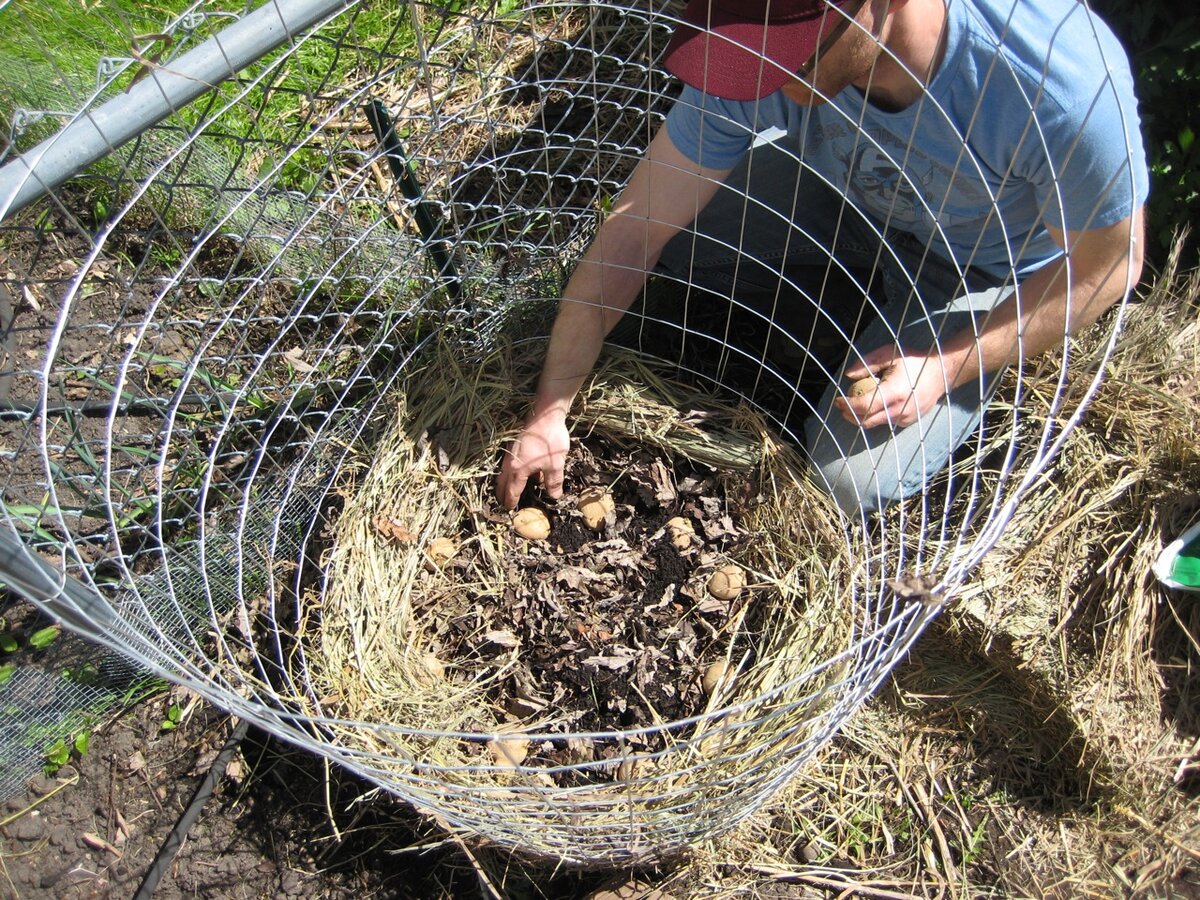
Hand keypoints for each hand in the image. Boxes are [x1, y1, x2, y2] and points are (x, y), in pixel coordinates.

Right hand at [496, 411, 570, 508]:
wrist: (545, 414)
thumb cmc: (550, 441)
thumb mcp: (556, 464)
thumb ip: (554, 482)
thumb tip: (554, 497)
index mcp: (518, 471)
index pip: (512, 492)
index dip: (511, 502)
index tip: (509, 511)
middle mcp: (510, 463)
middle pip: (503, 483)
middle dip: (503, 495)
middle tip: (504, 505)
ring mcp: (511, 453)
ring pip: (506, 473)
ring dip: (507, 484)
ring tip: (510, 492)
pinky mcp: (515, 446)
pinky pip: (511, 464)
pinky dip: (513, 473)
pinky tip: (525, 473)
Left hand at [834, 345, 952, 430]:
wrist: (942, 372)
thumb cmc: (914, 360)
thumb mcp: (890, 353)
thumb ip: (867, 363)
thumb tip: (848, 376)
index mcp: (895, 392)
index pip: (863, 407)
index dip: (847, 405)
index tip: (838, 399)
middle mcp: (900, 409)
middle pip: (865, 422)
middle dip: (849, 415)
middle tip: (842, 405)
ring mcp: (905, 418)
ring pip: (875, 424)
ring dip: (862, 416)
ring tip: (858, 402)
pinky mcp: (908, 422)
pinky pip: (886, 422)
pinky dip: (876, 416)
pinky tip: (877, 403)